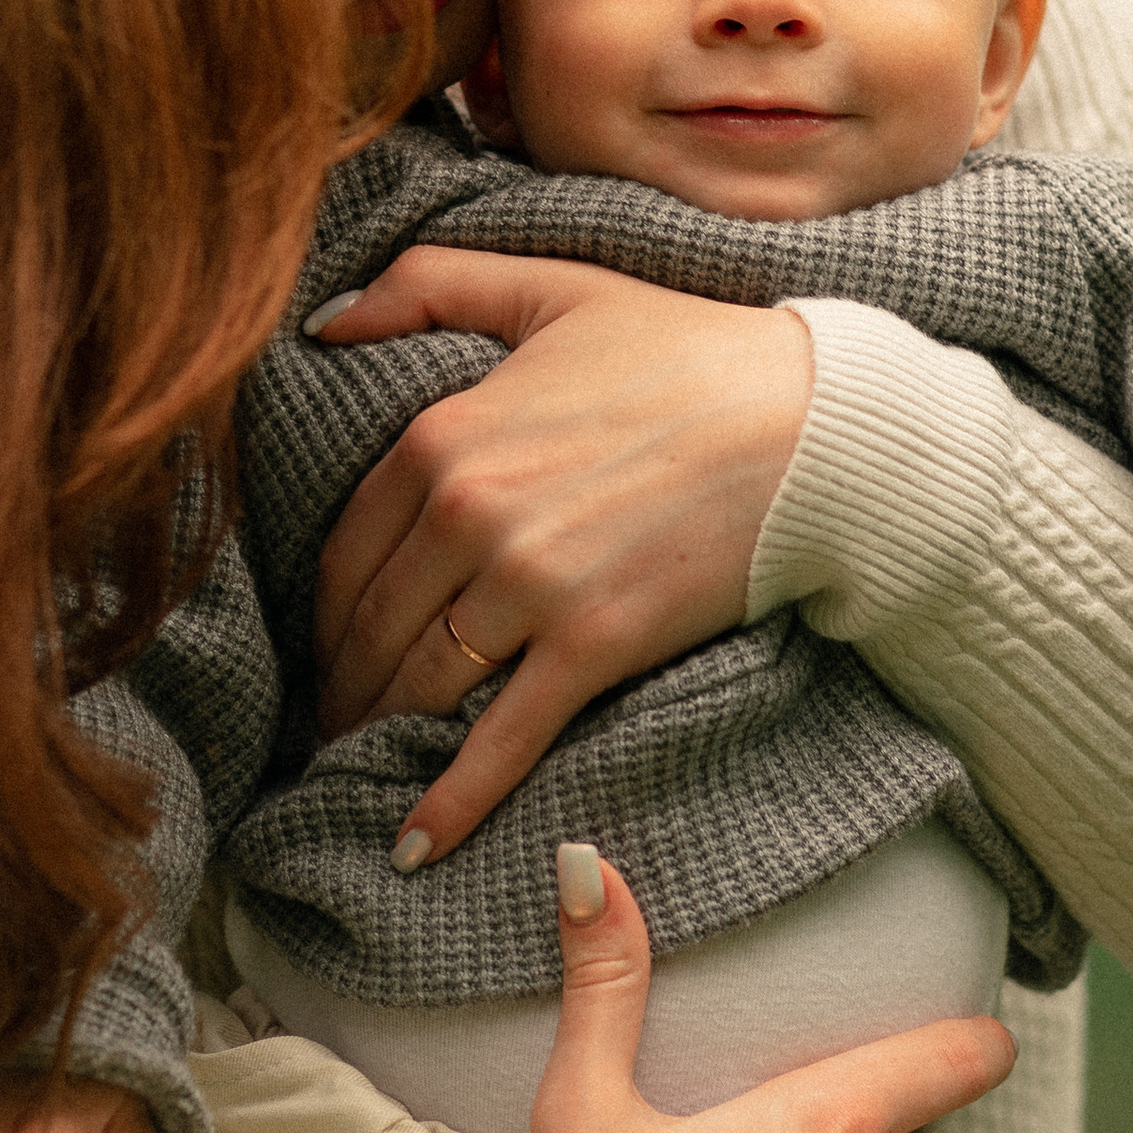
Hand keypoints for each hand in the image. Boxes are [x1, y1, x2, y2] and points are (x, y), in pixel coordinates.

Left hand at [311, 252, 813, 863]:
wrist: (813, 423)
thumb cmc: (686, 350)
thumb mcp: (550, 288)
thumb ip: (426, 285)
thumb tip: (319, 322)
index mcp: (443, 434)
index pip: (344, 549)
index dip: (322, 612)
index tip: (319, 646)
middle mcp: (468, 512)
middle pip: (370, 627)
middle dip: (341, 683)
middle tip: (328, 721)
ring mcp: (528, 585)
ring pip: (419, 685)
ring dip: (378, 737)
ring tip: (359, 767)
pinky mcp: (592, 645)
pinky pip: (500, 740)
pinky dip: (450, 802)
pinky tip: (411, 847)